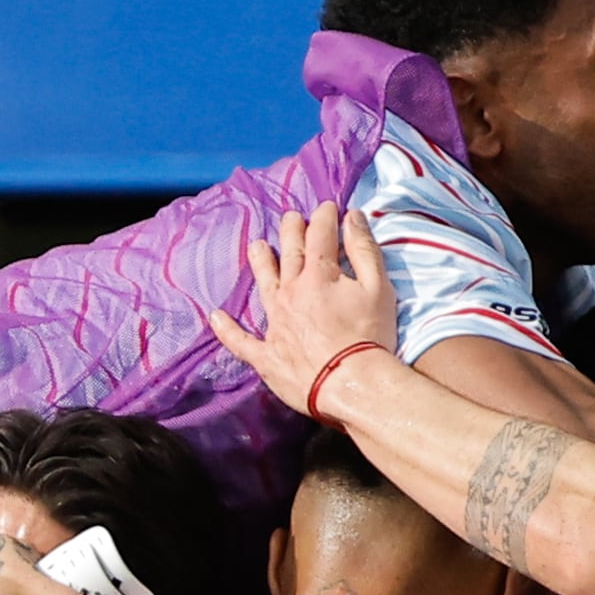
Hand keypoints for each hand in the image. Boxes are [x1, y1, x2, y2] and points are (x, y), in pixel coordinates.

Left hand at [206, 200, 401, 416]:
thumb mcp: (378, 288)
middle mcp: (291, 293)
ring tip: (255, 246)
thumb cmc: (370, 338)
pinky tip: (216, 317)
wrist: (352, 386)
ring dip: (260, 263)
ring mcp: (275, 323)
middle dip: (291, 231)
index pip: (319, 235)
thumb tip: (353, 217)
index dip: (324, 217)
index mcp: (319, 275)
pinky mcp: (266, 355)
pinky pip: (241, 341)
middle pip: (289, 253)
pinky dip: (227, 330)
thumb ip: (364, 250)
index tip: (328, 208)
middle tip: (291, 218)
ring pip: (263, 285)